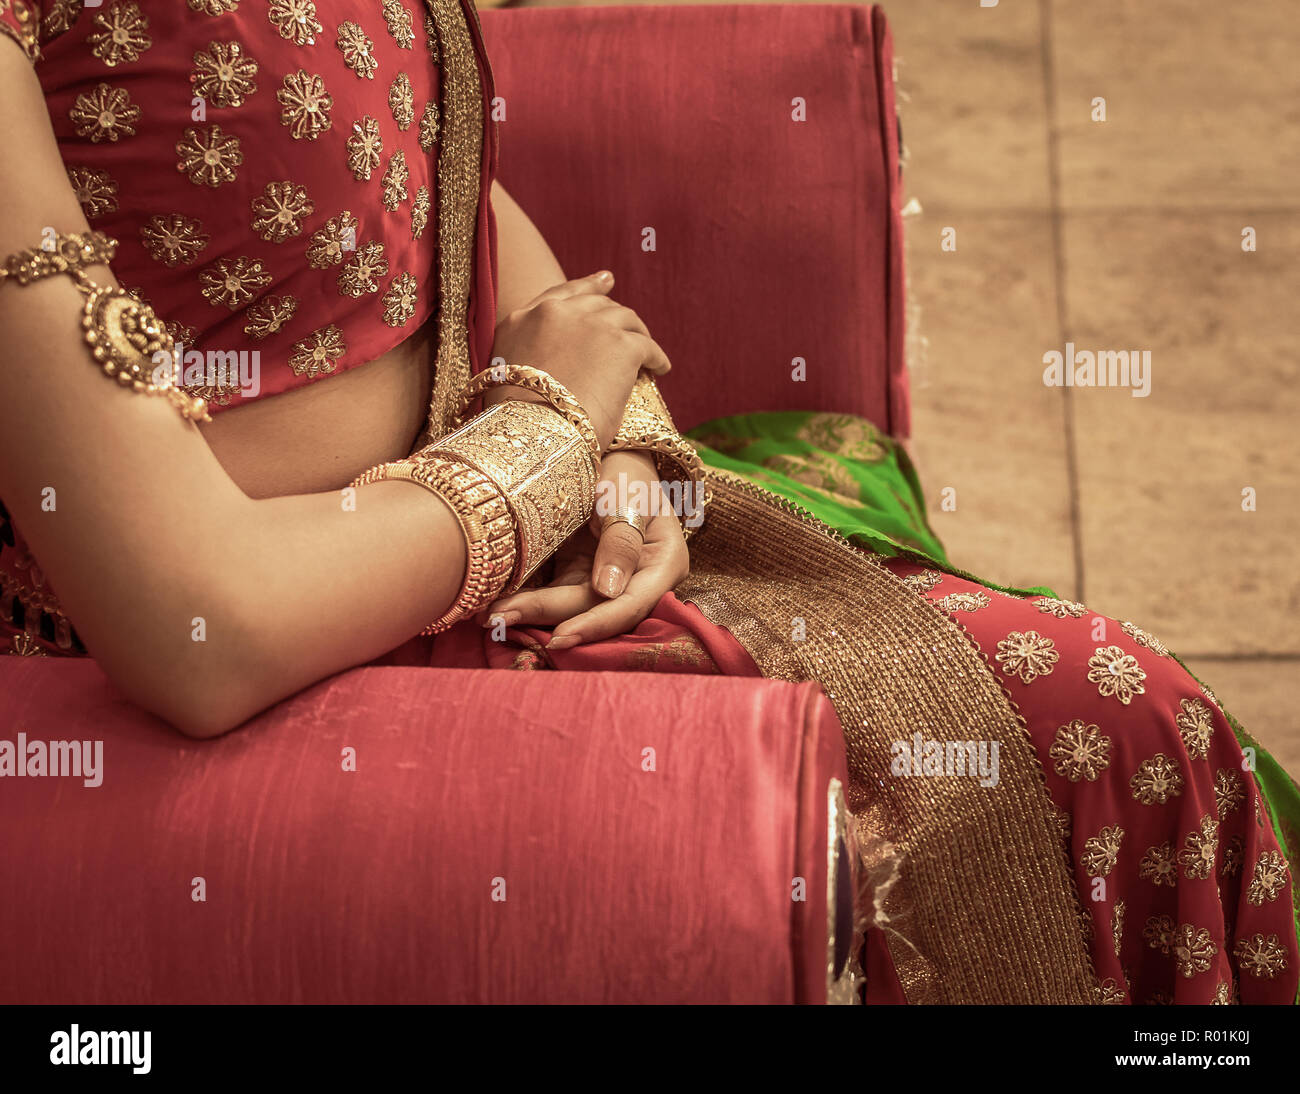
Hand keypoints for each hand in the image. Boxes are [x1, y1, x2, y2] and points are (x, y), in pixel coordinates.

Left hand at [481, 451, 689, 647]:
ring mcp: (608, 579)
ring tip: (491, 614)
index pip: (631, 603)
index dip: (597, 623)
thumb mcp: (625, 496)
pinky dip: (529, 597)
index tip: (562, 636)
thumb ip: (621, 542)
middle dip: (549, 617)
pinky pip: (555, 592)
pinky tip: (498, 602)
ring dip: (531, 611)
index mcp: (663, 563)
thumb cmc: (624, 469)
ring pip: (571, 606)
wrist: (606, 449)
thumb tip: (609, 591)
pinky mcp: (581, 574)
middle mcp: (639, 579)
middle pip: (596, 608)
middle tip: (502, 618)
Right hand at [487, 271, 670, 450]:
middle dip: (615, 315)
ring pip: (626, 319)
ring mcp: (591, 324)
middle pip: (597, 304)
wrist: (534, 436)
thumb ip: (528, 353)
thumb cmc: (518, 421)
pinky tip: (661, 369)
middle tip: (630, 329)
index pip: (563, 293)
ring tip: (646, 355)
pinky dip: (657, 357)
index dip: (589, 287)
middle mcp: (555, 312)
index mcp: (521, 318)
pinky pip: (648, 346)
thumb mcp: (506, 374)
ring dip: (638, 334)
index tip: (606, 281)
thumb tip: (552, 364)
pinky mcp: (622, 345)